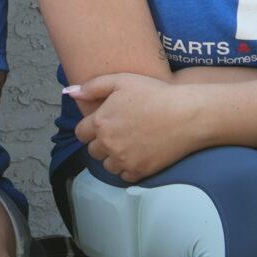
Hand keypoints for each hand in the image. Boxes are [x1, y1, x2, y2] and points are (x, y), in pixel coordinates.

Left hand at [68, 72, 200, 182]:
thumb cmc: (154, 93)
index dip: (89, 129)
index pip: (81, 133)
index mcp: (100, 122)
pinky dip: (128, 168)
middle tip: (119, 133)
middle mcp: (108, 143)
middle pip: (93, 151)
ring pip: (107, 165)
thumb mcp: (120, 81)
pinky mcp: (140, 171)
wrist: (187, 115)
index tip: (101, 125)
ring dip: (113, 157)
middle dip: (101, 143)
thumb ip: (92, 87)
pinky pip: (124, 176)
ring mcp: (124, 159)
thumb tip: (69, 92)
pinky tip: (138, 154)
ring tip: (129, 144)